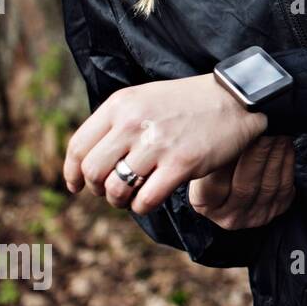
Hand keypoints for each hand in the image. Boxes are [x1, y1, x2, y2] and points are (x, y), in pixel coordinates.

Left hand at [63, 74, 269, 214]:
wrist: (234, 99)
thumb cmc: (188, 103)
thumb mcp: (144, 99)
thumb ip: (116, 123)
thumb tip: (90, 161)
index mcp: (120, 105)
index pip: (78, 146)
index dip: (72, 173)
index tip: (76, 186)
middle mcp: (134, 123)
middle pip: (93, 171)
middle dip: (97, 189)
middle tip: (111, 191)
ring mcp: (158, 144)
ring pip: (116, 188)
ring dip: (119, 200)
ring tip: (131, 197)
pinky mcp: (181, 163)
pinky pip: (146, 199)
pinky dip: (142, 206)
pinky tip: (149, 200)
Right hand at [186, 135, 297, 229]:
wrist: (234, 183)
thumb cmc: (216, 167)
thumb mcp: (206, 161)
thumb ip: (216, 154)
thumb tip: (232, 133)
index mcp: (205, 205)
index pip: (217, 184)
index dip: (231, 159)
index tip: (241, 136)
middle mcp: (230, 217)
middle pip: (246, 186)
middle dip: (258, 155)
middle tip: (265, 131)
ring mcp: (255, 217)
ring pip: (269, 185)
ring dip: (276, 156)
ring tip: (277, 135)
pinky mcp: (276, 210)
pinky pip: (285, 187)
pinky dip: (287, 163)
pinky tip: (285, 147)